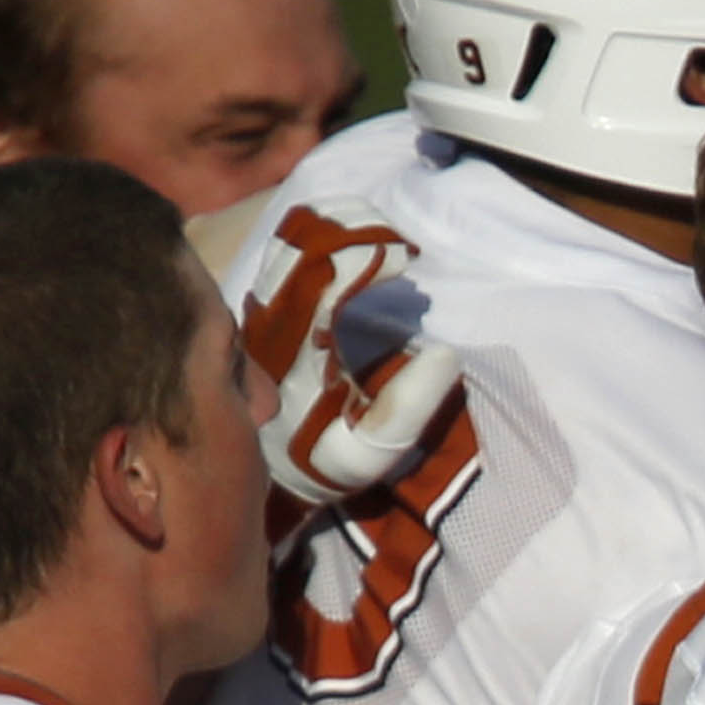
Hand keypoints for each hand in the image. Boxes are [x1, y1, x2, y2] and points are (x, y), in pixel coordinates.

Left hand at [242, 202, 464, 506]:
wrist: (264, 477)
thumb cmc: (323, 461)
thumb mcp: (369, 451)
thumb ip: (408, 405)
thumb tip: (444, 355)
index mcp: (298, 348)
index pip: (327, 278)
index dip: (368, 254)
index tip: (407, 257)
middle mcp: (271, 322)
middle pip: (302, 249)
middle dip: (356, 231)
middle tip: (398, 240)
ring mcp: (260, 314)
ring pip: (286, 245)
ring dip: (333, 227)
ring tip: (377, 230)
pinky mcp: (260, 313)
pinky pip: (279, 257)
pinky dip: (315, 237)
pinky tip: (348, 239)